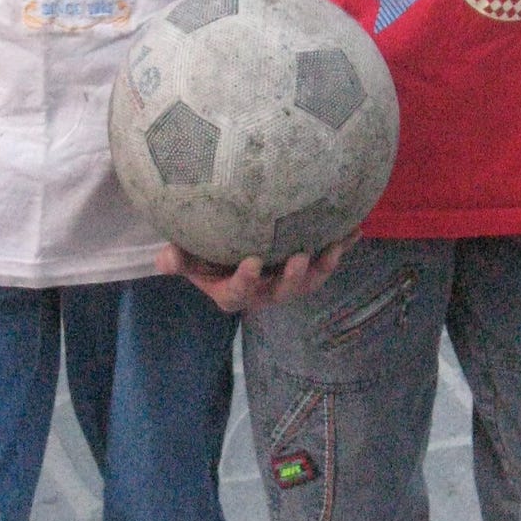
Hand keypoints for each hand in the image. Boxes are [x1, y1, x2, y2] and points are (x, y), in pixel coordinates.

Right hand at [156, 235, 355, 313]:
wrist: (228, 249)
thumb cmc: (204, 254)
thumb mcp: (188, 259)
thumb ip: (177, 260)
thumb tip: (163, 259)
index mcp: (234, 293)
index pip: (239, 293)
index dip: (246, 282)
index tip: (251, 262)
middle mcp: (265, 291)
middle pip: (283, 293)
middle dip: (294, 279)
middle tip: (300, 259)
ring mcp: (288, 281)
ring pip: (309, 281)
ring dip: (324, 266)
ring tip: (334, 247)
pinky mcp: (306, 267)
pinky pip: (326, 257)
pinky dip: (342, 245)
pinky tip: (356, 228)